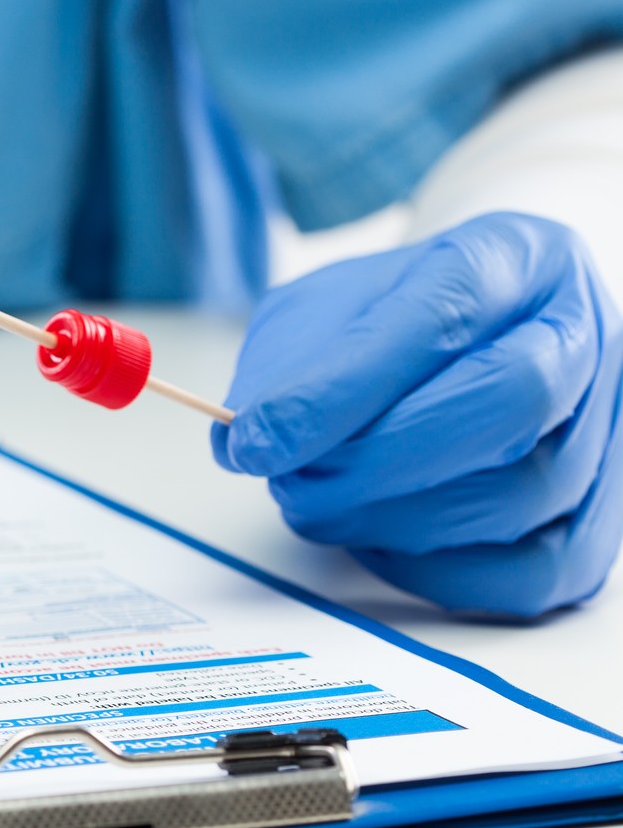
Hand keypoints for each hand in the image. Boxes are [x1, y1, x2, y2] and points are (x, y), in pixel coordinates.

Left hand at [213, 213, 622, 617]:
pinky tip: (383, 539)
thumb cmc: (397, 321)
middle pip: (511, 402)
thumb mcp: (325, 309)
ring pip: (524, 494)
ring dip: (396, 519)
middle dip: (379, 460)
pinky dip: (444, 571)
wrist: (482, 333)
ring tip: (320, 504)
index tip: (257, 438)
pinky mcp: (605, 514)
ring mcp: (611, 427)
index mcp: (514, 257)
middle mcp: (584, 335)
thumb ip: (283, 363)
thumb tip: (241, 435)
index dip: (342, 387)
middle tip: (290, 483)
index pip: (440, 314)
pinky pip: (539, 570)